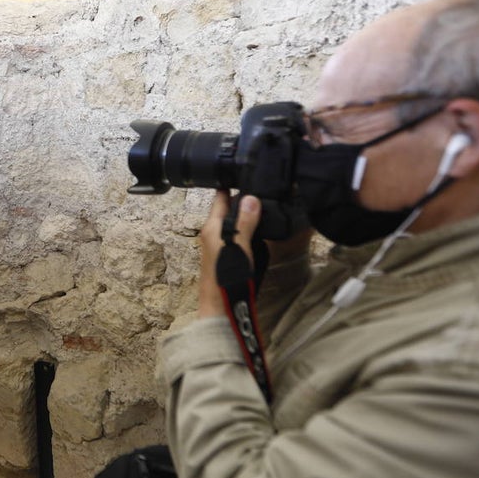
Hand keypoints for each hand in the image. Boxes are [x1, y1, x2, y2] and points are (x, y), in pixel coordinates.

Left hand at [197, 191, 260, 317]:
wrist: (222, 309)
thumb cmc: (227, 278)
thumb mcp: (239, 247)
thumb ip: (244, 223)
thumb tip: (251, 197)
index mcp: (211, 228)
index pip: (220, 198)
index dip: (230, 183)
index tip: (242, 167)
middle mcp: (213, 234)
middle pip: (228, 209)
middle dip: (243, 196)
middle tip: (263, 181)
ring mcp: (221, 247)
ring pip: (234, 222)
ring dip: (247, 213)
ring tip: (266, 200)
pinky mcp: (230, 257)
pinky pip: (240, 235)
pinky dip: (250, 228)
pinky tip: (263, 227)